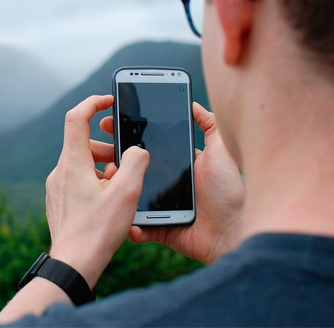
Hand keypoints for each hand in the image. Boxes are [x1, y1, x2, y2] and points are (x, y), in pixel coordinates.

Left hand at [46, 95, 149, 288]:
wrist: (74, 264)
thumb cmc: (98, 230)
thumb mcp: (126, 193)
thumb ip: (136, 163)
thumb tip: (137, 151)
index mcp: (72, 163)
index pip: (76, 117)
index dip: (93, 103)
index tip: (108, 101)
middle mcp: (59, 171)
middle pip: (84, 144)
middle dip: (108, 148)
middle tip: (125, 165)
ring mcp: (56, 187)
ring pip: (82, 164)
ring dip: (103, 168)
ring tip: (119, 189)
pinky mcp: (58, 201)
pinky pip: (77, 181)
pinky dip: (94, 182)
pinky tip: (107, 203)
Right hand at [100, 102, 244, 263]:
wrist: (234, 230)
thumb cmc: (230, 190)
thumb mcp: (222, 150)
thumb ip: (210, 125)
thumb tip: (193, 104)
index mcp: (179, 165)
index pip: (149, 148)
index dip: (130, 138)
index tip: (110, 125)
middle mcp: (169, 185)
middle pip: (136, 172)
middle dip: (116, 163)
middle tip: (99, 153)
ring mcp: (163, 208)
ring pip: (133, 198)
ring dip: (119, 191)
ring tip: (109, 182)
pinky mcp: (161, 229)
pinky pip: (140, 228)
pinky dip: (132, 225)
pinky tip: (125, 217)